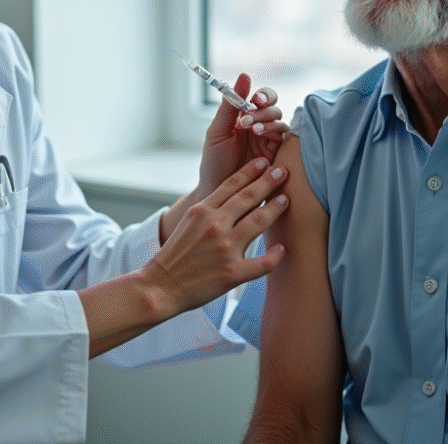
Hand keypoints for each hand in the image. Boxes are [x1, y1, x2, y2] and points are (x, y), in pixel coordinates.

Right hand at [145, 157, 288, 315]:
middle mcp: (215, 225)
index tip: (264, 162)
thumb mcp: (188, 222)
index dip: (250, 171)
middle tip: (283, 170)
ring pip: (258, 221)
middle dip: (268, 182)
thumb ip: (209, 208)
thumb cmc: (175, 254)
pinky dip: (275, 255)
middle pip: (248, 197)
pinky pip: (262, 263)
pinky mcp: (232, 273)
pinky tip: (282, 248)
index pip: (231, 185)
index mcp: (202, 211)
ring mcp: (225, 249)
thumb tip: (232, 195)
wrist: (162, 285)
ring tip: (286, 199)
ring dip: (275, 208)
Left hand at [198, 73, 288, 199]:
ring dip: (268, 122)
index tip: (254, 99)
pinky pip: (285, 140)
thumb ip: (229, 105)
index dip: (262, 95)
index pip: (262, 98)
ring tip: (252, 129)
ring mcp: (270, 142)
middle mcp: (260, 126)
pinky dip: (275, 134)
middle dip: (264, 109)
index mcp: (245, 117)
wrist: (217, 191)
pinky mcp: (278, 156)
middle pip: (274, 108)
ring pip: (280, 122)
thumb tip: (244, 75)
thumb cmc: (215, 161)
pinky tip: (262, 136)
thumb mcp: (218, 131)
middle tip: (249, 118)